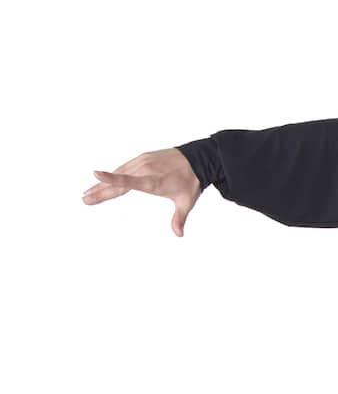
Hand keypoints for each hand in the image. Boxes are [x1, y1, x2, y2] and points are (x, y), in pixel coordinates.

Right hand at [81, 148, 201, 236]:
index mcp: (153, 181)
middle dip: (100, 191)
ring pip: (117, 174)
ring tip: (88, 193)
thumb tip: (179, 235)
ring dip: (102, 184)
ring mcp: (142, 162)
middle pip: (117, 181)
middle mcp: (144, 170)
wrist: (197, 159)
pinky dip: (112, 176)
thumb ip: (179, 218)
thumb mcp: (186, 202)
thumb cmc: (191, 182)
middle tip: (84, 199)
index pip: (129, 181)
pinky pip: (123, 168)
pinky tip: (103, 182)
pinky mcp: (142, 158)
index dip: (112, 179)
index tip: (95, 174)